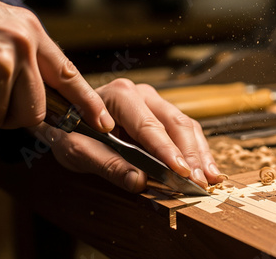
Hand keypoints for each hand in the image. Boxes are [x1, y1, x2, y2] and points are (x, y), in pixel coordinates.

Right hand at [0, 0, 113, 132]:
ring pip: (6, 118)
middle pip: (37, 110)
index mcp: (30, 32)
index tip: (103, 122)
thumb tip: (40, 88)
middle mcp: (22, 48)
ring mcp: (1, 66)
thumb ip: (24, 52)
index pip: (70, 75)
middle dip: (14, 114)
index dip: (88, 104)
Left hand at [30, 79, 225, 192]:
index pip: (148, 126)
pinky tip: (205, 169)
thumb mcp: (77, 150)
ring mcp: (155, 102)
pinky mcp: (162, 114)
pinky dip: (197, 151)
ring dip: (199, 154)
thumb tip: (139, 182)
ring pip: (186, 126)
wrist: (66, 118)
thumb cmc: (69, 130)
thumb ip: (107, 164)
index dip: (167, 151)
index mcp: (120, 95)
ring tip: (209, 178)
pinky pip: (186, 131)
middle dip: (190, 155)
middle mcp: (142, 94)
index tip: (182, 172)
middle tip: (199, 181)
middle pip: (175, 124)